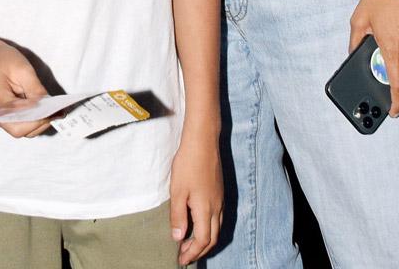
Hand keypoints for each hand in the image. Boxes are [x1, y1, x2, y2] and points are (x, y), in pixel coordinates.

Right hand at [0, 41, 50, 137]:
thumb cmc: (3, 61)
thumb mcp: (22, 68)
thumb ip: (35, 89)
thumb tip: (48, 106)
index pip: (15, 113)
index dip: (34, 116)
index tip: (50, 111)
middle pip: (17, 129)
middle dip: (38, 123)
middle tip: (55, 113)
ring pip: (21, 131)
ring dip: (38, 124)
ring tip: (53, 112)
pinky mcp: (6, 119)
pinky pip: (21, 126)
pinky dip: (35, 122)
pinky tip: (46, 113)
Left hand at [169, 134, 222, 265]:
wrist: (203, 141)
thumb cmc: (188, 164)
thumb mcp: (178, 191)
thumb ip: (178, 215)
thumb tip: (178, 238)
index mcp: (206, 210)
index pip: (203, 241)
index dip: (192, 253)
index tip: (181, 260)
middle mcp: (217, 208)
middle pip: (212, 238)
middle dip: (200, 251)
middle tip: (185, 256)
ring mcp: (220, 200)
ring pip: (217, 229)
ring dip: (205, 241)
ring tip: (191, 244)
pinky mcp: (220, 192)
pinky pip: (218, 218)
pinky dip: (209, 228)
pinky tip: (199, 224)